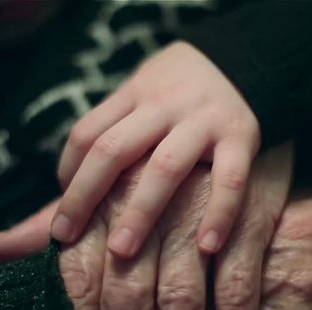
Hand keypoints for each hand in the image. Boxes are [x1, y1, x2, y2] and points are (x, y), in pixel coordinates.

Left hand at [53, 41, 261, 257]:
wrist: (250, 56)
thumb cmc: (184, 90)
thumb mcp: (145, 90)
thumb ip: (113, 128)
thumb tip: (69, 177)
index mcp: (135, 93)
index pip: (86, 134)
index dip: (67, 175)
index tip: (62, 212)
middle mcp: (162, 105)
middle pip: (113, 149)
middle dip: (84, 195)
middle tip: (66, 236)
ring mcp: (203, 120)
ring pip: (165, 167)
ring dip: (140, 211)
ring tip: (121, 252)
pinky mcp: (242, 135)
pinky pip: (229, 178)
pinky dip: (219, 213)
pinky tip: (205, 248)